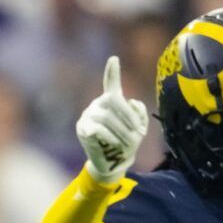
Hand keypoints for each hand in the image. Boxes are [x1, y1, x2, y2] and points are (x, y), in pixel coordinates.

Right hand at [76, 55, 149, 184]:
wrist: (113, 163)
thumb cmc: (126, 143)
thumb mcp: (139, 127)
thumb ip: (139, 112)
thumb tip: (131, 102)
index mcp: (112, 102)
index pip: (111, 84)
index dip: (112, 72)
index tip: (114, 59)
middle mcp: (98, 105)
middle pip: (113, 100)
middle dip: (128, 117)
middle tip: (139, 133)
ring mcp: (88, 115)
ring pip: (106, 117)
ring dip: (122, 131)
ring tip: (129, 143)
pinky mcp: (82, 129)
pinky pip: (97, 128)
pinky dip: (110, 137)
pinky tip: (115, 143)